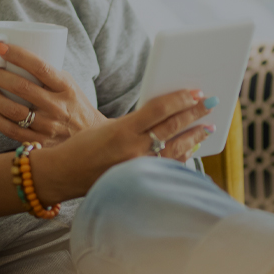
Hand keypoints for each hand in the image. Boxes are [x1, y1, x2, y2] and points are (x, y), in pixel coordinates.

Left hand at [0, 42, 106, 145]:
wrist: (90, 135)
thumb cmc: (74, 103)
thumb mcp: (67, 83)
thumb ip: (46, 73)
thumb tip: (13, 59)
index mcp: (65, 87)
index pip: (39, 66)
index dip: (17, 55)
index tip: (0, 47)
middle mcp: (57, 106)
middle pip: (21, 87)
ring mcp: (48, 126)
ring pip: (12, 110)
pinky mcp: (40, 142)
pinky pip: (10, 130)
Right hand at [29, 88, 216, 203]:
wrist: (63, 174)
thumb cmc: (81, 147)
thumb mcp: (106, 126)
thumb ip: (135, 122)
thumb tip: (165, 114)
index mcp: (122, 131)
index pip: (160, 110)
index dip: (181, 99)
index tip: (196, 92)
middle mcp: (133, 150)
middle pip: (173, 128)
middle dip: (195, 113)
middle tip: (211, 102)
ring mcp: (138, 168)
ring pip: (176, 149)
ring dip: (195, 136)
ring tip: (208, 125)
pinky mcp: (139, 181)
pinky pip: (168, 166)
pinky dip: (183, 155)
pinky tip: (191, 147)